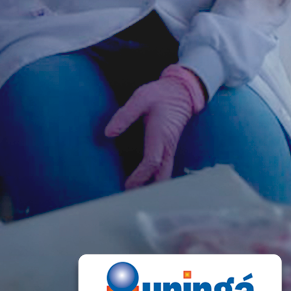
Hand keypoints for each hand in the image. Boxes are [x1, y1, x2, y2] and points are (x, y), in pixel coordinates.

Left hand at [105, 66, 205, 188]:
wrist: (181, 91)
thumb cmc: (159, 94)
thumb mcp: (139, 99)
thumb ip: (124, 115)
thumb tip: (108, 133)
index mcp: (160, 135)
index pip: (151, 161)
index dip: (140, 176)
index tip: (128, 186)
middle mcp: (168, 145)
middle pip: (162, 174)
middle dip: (150, 189)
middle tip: (133, 199)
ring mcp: (171, 147)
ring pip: (166, 173)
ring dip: (154, 185)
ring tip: (137, 196)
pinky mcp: (170, 147)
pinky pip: (166, 167)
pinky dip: (157, 177)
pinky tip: (147, 183)